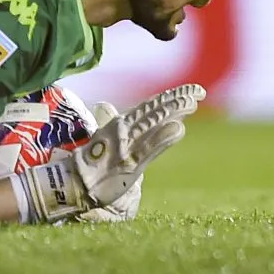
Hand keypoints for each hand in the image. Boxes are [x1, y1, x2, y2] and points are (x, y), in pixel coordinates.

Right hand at [21, 84, 206, 223]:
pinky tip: (179, 128)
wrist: (74, 184)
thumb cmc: (92, 164)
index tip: (193, 90)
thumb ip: (117, 125)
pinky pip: (148, 148)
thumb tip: (107, 105)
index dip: (171, 97)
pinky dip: (163, 137)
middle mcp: (124, 129)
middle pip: (155, 110)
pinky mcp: (128, 163)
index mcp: (121, 123)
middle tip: (199, 92)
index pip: (150, 106)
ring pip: (153, 123)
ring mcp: (126, 144)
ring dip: (173, 111)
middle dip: (177, 100)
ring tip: (192, 103)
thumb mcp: (106, 140)